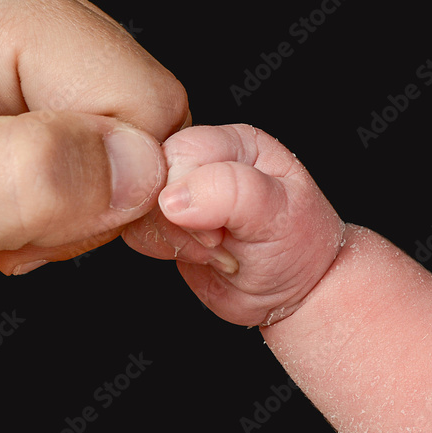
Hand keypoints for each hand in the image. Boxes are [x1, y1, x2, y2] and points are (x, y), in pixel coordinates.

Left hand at [0, 0, 186, 345]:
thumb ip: (16, 184)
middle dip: (83, 195)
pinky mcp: (17, 54)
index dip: (97, 193)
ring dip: (69, 199)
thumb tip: (138, 165)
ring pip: (130, 127)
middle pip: (141, 107)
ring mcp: (12, 11)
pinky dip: (61, 191)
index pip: (136, 97)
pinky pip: (103, 132)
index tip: (15, 235)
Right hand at [124, 124, 343, 325]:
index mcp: (231, 142)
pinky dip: (160, 250)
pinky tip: (197, 255)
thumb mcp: (277, 214)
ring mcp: (178, 191)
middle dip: (178, 224)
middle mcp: (200, 161)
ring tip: (215, 249)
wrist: (293, 290)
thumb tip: (171, 197)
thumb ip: (230, 192)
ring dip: (171, 240)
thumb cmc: (297, 246)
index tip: (220, 228)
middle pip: (150, 179)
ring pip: (136, 207)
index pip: (179, 153)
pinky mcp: (161, 221)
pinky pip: (134, 229)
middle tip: (219, 242)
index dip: (189, 196)